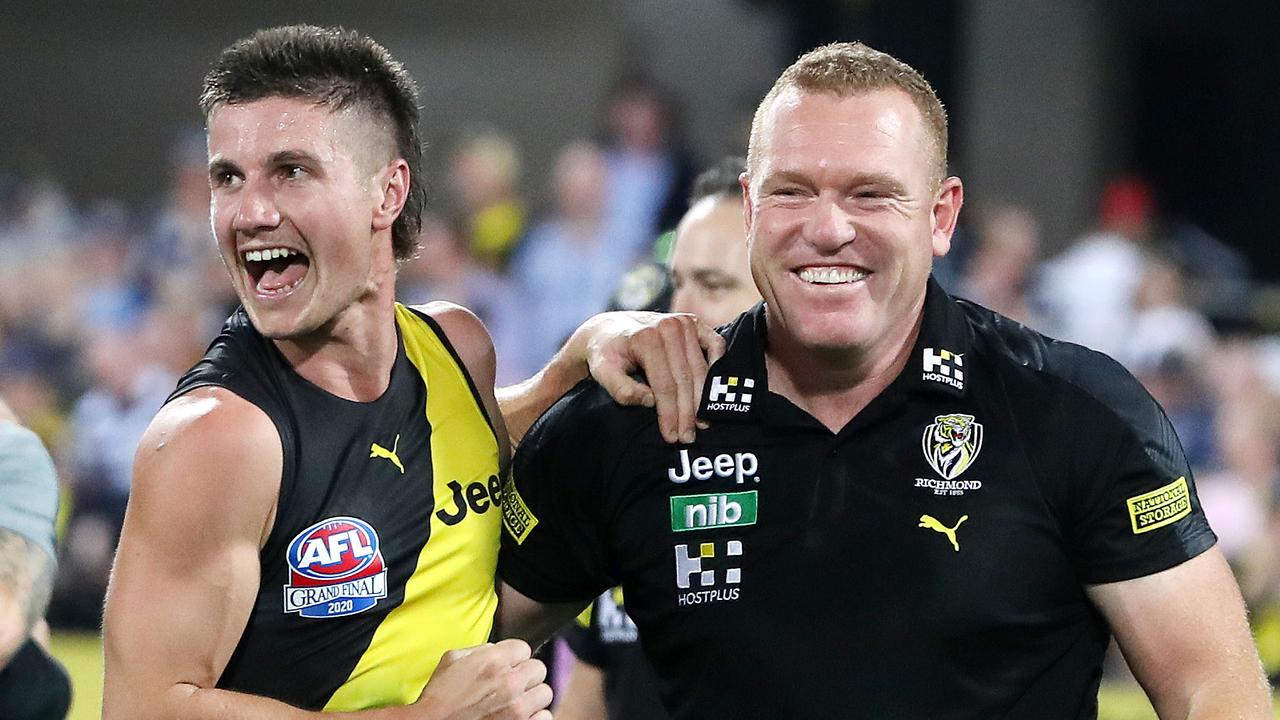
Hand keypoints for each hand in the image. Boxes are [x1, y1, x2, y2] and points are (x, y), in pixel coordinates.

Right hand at [411, 639, 550, 719]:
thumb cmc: (439, 697)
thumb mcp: (452, 660)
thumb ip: (480, 650)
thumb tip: (497, 650)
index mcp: (494, 661)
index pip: (524, 648)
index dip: (514, 657)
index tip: (506, 665)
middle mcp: (511, 682)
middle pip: (538, 669)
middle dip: (525, 675)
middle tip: (512, 684)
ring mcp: (519, 708)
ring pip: (545, 693)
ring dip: (532, 696)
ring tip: (516, 701)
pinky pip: (544, 716)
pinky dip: (534, 716)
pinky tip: (519, 716)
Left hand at [579, 311, 725, 443]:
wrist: (609, 329)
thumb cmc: (606, 353)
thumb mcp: (602, 371)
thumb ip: (620, 388)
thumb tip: (650, 401)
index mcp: (646, 338)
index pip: (665, 384)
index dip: (670, 413)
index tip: (671, 435)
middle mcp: (668, 326)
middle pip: (685, 378)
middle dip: (687, 412)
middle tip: (687, 437)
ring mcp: (683, 322)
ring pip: (700, 368)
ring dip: (703, 398)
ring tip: (701, 423)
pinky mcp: (694, 322)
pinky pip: (716, 345)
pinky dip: (718, 366)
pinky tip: (713, 389)